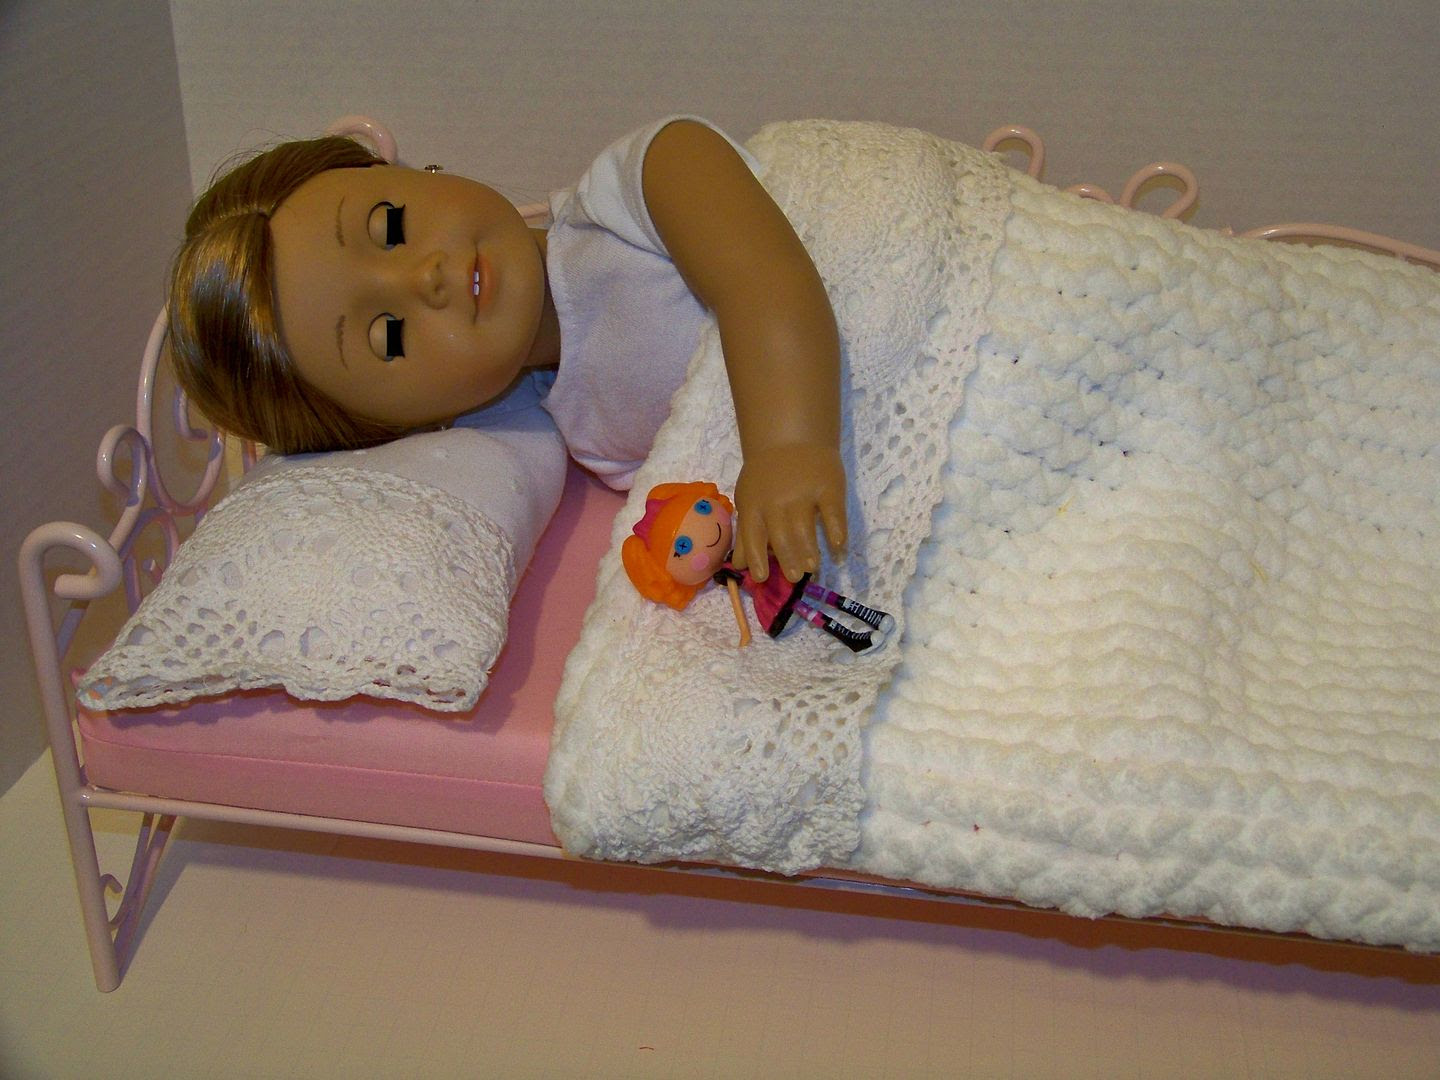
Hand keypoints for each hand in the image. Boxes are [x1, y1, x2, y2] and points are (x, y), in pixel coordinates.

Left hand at [731, 442, 847, 582]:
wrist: (790, 438)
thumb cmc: (767, 477)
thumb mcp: (749, 500)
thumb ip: (746, 533)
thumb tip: (738, 566)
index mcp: (754, 505)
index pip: (753, 537)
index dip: (757, 559)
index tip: (762, 578)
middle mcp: (777, 501)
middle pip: (782, 536)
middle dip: (787, 559)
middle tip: (795, 577)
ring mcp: (804, 493)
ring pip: (806, 528)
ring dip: (809, 550)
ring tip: (812, 568)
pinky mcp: (828, 487)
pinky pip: (834, 513)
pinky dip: (836, 531)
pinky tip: (838, 545)